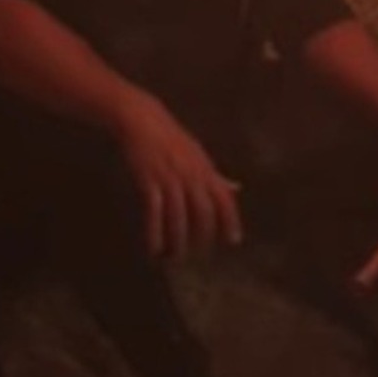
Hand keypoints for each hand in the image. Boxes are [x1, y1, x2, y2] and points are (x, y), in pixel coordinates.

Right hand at [115, 91, 243, 259]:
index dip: (231, 221)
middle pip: (203, 213)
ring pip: (178, 217)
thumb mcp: (198, 153)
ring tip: (175, 258)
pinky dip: (155, 232)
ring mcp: (169, 178)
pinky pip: (154, 212)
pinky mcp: (149, 180)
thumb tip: (236, 188)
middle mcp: (190, 175)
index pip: (224, 199)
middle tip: (198, 256)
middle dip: (202, 237)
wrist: (141, 118)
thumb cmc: (171, 137)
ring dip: (178, 241)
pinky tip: (153, 248)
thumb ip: (215, 175)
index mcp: (204, 168)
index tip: (233, 241)